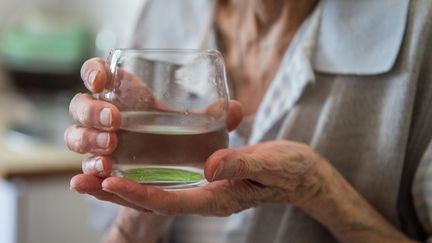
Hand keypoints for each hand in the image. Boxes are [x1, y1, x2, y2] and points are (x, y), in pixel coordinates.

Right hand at [65, 57, 242, 208]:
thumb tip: (234, 109)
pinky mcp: (102, 168)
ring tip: (109, 151)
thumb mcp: (197, 127)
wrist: (171, 173)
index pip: (98, 74)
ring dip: (88, 142)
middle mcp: (106, 116)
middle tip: (114, 122)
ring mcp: (100, 142)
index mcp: (125, 95)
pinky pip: (85, 170)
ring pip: (76, 137)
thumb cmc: (180, 139)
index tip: (102, 78)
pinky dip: (85, 175)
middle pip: (81, 106)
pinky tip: (89, 181)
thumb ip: (214, 118)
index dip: (93, 72)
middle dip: (92, 112)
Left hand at [71, 138, 328, 215]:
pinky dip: (144, 178)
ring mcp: (206, 192)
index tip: (108, 181)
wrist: (303, 176)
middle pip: (153, 201)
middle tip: (81, 181)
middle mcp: (206, 199)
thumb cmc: (290, 169)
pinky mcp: (208, 181)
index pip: (170, 201)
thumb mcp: (270, 163)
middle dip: (117, 193)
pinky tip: (129, 166)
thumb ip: (240, 164)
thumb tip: (207, 166)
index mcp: (218, 198)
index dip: (138, 193)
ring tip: (91, 175)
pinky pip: (169, 183)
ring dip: (124, 186)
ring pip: (157, 193)